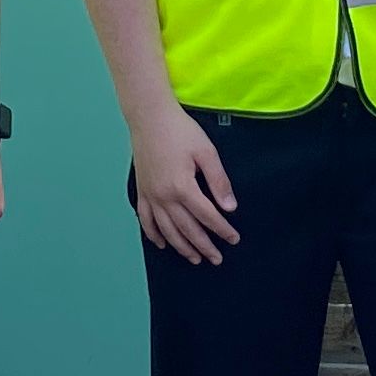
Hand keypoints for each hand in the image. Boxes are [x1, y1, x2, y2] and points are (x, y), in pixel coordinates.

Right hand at [129, 102, 239, 264]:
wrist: (149, 117)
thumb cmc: (181, 131)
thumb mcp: (206, 152)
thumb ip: (218, 181)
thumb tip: (229, 207)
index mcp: (183, 187)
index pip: (208, 216)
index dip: (222, 230)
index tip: (233, 239)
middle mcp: (164, 197)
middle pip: (187, 229)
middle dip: (204, 246)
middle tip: (217, 259)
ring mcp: (150, 196)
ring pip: (167, 230)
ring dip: (182, 247)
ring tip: (194, 258)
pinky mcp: (141, 192)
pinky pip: (145, 220)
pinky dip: (154, 235)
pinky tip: (163, 244)